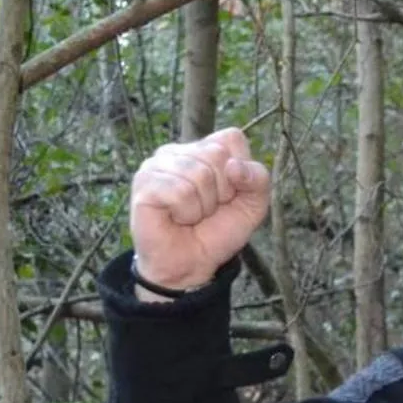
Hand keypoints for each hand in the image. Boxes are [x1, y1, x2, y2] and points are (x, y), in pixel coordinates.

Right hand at [128, 127, 270, 296]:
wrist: (193, 263)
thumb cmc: (218, 231)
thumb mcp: (254, 205)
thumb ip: (258, 179)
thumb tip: (234, 166)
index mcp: (205, 148)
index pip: (232, 138)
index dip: (240, 172)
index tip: (229, 195)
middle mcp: (178, 150)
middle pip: (217, 155)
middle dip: (222, 192)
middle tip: (207, 209)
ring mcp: (157, 164)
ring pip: (199, 174)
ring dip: (204, 206)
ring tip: (191, 215)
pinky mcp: (144, 183)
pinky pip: (180, 191)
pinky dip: (187, 212)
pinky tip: (176, 218)